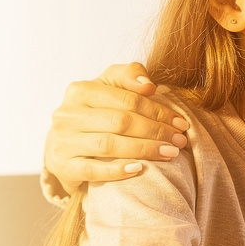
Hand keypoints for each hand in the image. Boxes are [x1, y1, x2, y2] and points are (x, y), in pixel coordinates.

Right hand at [44, 64, 189, 194]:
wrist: (64, 144)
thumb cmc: (96, 112)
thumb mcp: (109, 86)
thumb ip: (129, 75)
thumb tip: (148, 86)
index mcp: (80, 90)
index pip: (128, 100)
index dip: (158, 111)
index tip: (181, 123)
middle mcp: (67, 115)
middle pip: (121, 122)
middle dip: (156, 131)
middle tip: (180, 140)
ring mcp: (63, 142)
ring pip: (109, 145)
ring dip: (145, 150)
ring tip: (170, 153)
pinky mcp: (64, 167)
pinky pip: (93, 170)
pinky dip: (118, 170)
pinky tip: (140, 169)